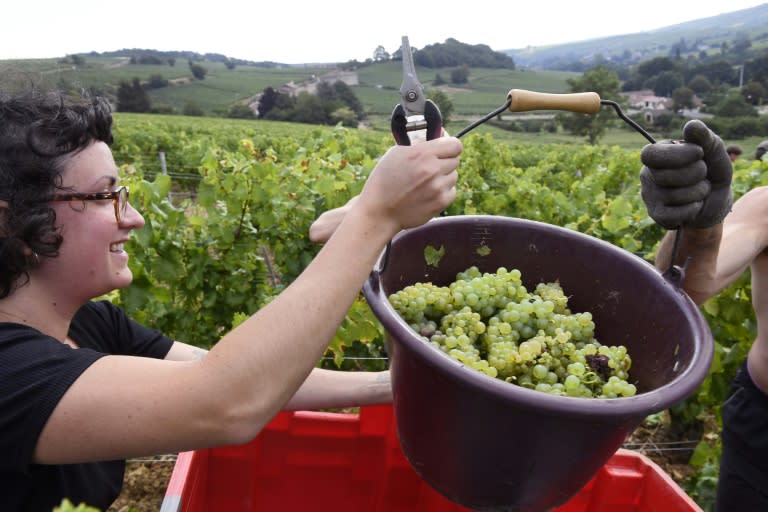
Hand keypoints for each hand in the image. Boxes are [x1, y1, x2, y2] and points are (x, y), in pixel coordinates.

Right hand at [310, 132, 459, 242]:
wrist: (379, 211)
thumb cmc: (384, 180)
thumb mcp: (396, 153)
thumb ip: (420, 142)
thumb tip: (441, 134)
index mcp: (422, 154)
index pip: (455, 144)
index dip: (450, 145)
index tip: (445, 149)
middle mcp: (432, 169)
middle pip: (455, 160)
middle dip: (444, 161)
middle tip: (430, 167)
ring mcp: (438, 187)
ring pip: (454, 176)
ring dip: (444, 177)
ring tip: (425, 182)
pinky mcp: (440, 202)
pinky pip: (452, 191)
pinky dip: (443, 191)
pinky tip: (427, 193)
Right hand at [640, 120, 731, 228]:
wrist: (717, 201)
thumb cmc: (713, 172)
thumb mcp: (715, 153)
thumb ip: (704, 138)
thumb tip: (691, 125)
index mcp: (658, 154)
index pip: (652, 155)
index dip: (676, 155)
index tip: (699, 153)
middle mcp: (648, 173)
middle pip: (664, 176)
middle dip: (695, 174)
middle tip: (703, 174)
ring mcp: (649, 195)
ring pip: (673, 196)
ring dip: (698, 193)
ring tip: (701, 190)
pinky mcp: (656, 214)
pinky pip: (674, 214)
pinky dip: (693, 209)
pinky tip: (694, 205)